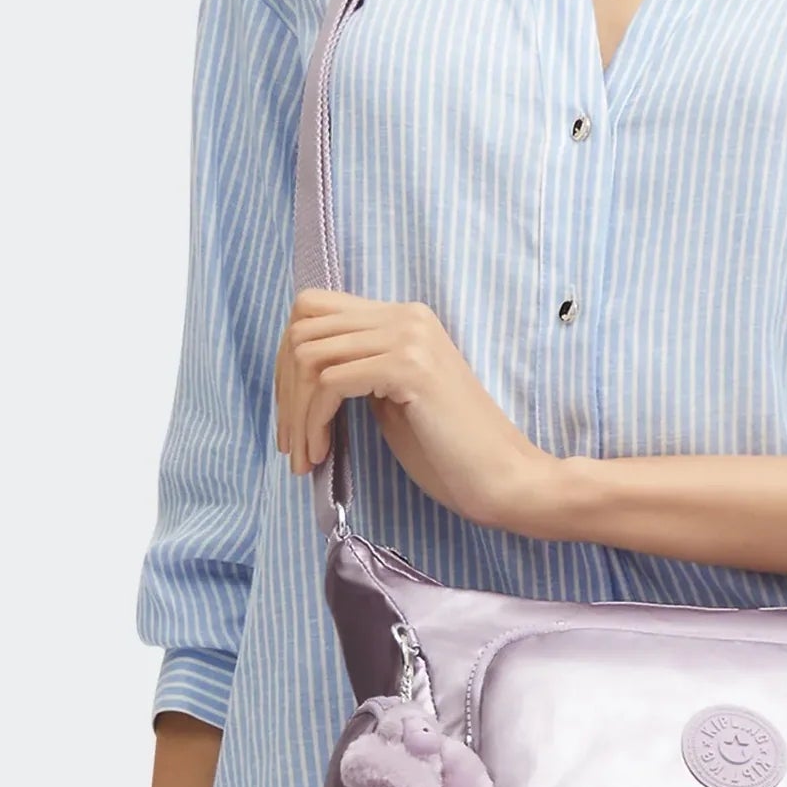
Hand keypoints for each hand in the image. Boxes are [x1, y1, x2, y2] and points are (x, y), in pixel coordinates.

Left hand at [276, 289, 555, 532]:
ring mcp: (409, 337)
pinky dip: (314, 421)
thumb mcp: (391, 398)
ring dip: (296, 412)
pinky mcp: (409, 368)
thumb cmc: (448, 450)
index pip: (313, 309)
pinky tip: (323, 453)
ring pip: (309, 355)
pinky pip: (330, 382)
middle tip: (290, 443)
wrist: (503, 477)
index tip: (292, 415)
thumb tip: (298, 374)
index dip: (286, 359)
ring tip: (304, 455)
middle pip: (302, 327)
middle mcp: (405, 315)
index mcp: (403, 317)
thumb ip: (356, 371)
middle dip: (284, 389)